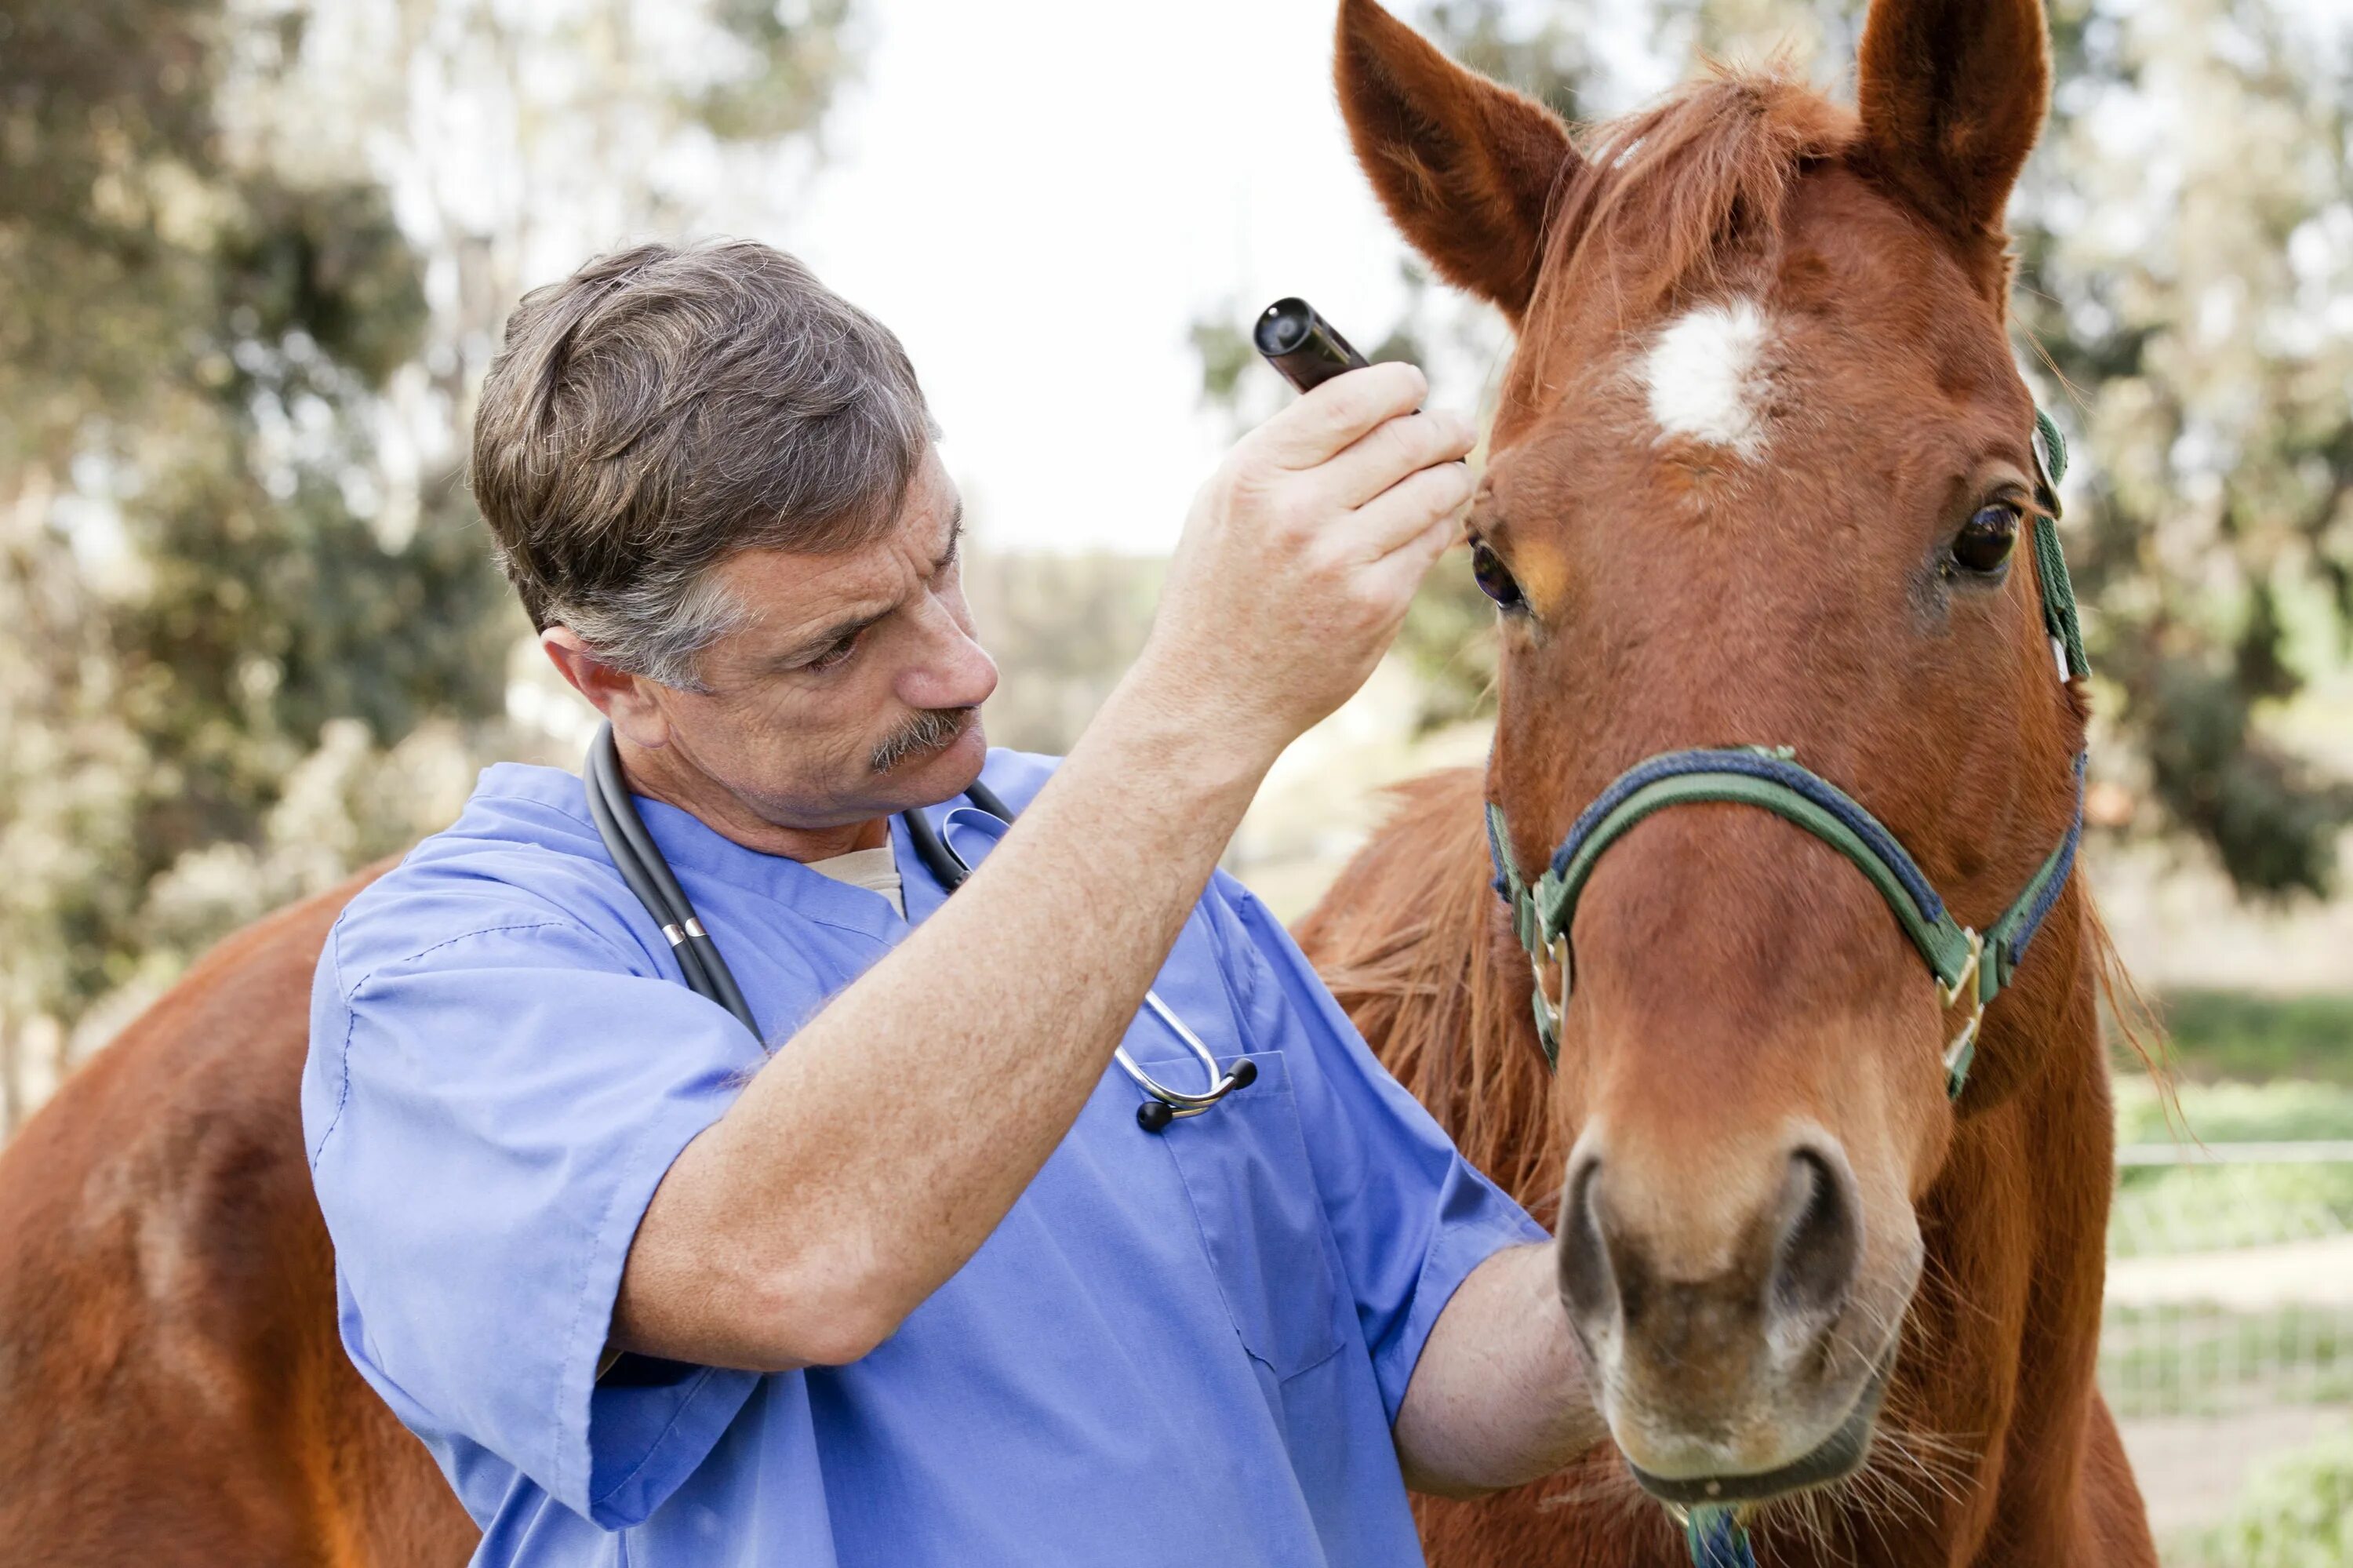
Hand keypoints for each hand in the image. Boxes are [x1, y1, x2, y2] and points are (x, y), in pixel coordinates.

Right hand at [1133, 362, 1475, 765]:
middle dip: (1443, 427)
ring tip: (1449, 474)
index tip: (1414, 386)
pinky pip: (1433, 543)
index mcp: (1255, 474)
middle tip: (1455, 428)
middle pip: (1406, 439)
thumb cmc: (1221, 589)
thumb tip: (1369, 404)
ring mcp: (1341, 561)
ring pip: (1435, 489)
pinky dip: (1439, 527)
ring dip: (1452, 475)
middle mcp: (1298, 512)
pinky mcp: (1377, 604)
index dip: (1397, 384)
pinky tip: (1429, 526)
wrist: (1214, 693)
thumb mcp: (1225, 504)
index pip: (1349, 400)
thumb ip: (1287, 453)